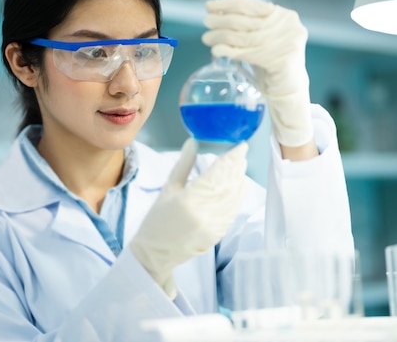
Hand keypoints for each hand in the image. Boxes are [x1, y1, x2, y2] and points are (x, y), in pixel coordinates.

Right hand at [129, 139, 248, 297]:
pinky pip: (232, 212)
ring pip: (233, 198)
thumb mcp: (168, 189)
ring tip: (242, 167)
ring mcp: (213, 226)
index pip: (216, 174)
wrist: (155, 253)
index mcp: (188, 200)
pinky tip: (240, 187)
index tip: (239, 147)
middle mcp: (204, 213)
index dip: (230, 159)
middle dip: (236, 167)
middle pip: (227, 185)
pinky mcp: (217, 234)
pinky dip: (238, 197)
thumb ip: (183, 165)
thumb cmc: (157, 219)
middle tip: (242, 153)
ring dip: (239, 181)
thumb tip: (193, 142)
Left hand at [202, 0, 312, 146]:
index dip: (227, 4)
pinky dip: (229, 52)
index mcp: (283, 15)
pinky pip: (248, 54)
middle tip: (206, 22)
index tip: (210, 6)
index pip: (250, 4)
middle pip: (245, 20)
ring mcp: (288, 43)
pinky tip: (217, 51)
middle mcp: (288, 26)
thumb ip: (247, 26)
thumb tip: (216, 15)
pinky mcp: (282, 60)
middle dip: (222, 20)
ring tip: (207, 38)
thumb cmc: (271, 63)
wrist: (287, 89)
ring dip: (221, 36)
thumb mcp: (262, 38)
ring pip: (244, 37)